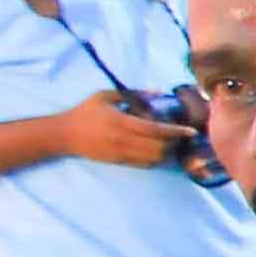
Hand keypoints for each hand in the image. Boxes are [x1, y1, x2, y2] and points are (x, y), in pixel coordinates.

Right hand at [49, 91, 200, 169]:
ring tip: (175, 145)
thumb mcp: (106, 96)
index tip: (191, 131)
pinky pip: (144, 164)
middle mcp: (123, 140)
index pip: (155, 129)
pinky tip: (162, 153)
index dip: (175, 131)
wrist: (64, 135)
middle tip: (184, 137)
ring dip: (168, 153)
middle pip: (158, 147)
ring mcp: (121, 153)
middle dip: (175, 144)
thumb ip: (133, 94)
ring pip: (153, 159)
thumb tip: (158, 92)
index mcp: (121, 122)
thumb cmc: (86, 112)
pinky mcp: (118, 162)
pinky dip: (156, 160)